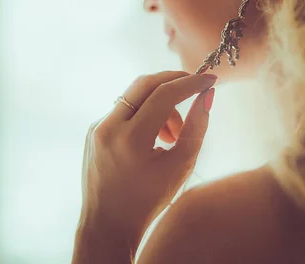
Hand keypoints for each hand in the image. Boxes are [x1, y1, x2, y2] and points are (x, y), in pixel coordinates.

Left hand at [78, 71, 216, 247]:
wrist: (108, 224)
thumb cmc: (149, 200)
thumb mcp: (181, 165)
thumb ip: (197, 127)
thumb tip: (208, 95)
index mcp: (130, 139)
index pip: (165, 94)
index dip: (191, 83)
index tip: (210, 80)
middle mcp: (108, 128)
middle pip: (146, 83)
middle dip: (174, 81)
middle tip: (196, 87)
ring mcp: (97, 127)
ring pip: (135, 96)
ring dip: (161, 103)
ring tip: (174, 134)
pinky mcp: (94, 130)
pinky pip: (124, 109)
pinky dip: (145, 114)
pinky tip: (155, 139)